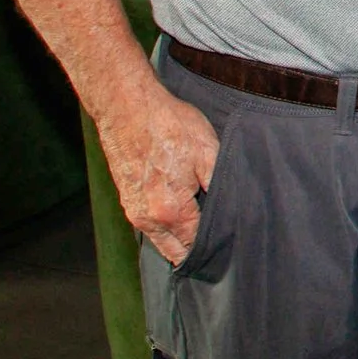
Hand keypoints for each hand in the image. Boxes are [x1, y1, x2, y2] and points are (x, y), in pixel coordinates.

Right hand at [91, 80, 219, 266]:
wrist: (126, 107)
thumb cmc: (168, 126)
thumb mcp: (208, 152)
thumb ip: (219, 188)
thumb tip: (231, 212)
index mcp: (172, 212)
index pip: (196, 246)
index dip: (214, 245)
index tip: (229, 241)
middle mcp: (149, 220)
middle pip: (176, 251)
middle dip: (195, 250)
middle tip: (217, 240)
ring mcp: (134, 210)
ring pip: (160, 240)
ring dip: (178, 238)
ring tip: (200, 226)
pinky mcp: (126, 199)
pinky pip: (149, 225)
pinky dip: (164, 227)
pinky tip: (179, 212)